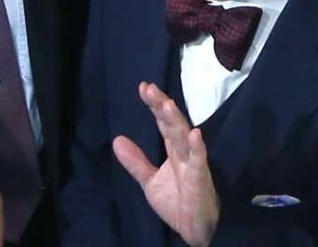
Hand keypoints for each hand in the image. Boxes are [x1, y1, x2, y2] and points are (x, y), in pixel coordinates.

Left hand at [112, 81, 219, 246]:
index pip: (162, 124)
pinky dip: (197, 148)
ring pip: (184, 138)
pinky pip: (199, 161)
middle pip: (172, 124)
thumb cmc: (177, 203)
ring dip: (176, 121)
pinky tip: (194, 134)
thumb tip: (117, 139)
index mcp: (173, 151)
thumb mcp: (150, 182)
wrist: (193, 230)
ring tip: (166, 104)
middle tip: (149, 88)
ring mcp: (193, 164)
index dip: (154, 106)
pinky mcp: (200, 178)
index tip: (144, 87)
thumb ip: (136, 161)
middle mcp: (183, 153)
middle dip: (162, 106)